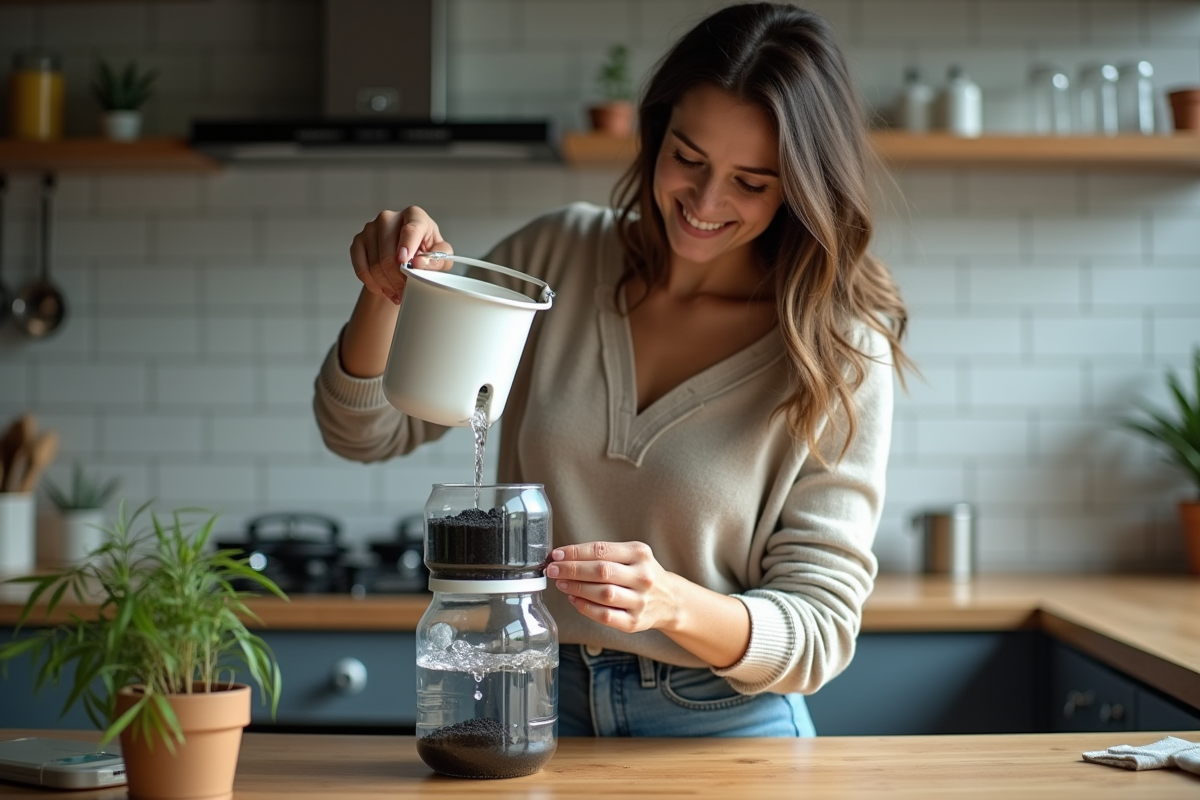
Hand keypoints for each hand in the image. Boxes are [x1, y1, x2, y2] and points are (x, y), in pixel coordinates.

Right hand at [348, 206, 453, 304]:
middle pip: (388, 254)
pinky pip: (361, 267)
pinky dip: (372, 283)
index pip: (410, 230)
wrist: (406, 255)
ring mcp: (371, 228)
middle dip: (397, 279)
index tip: (404, 263)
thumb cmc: (426, 251)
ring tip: (397, 293)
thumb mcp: (440, 256)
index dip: (407, 247)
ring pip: (375, 264)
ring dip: (386, 285)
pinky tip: (382, 289)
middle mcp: (389, 218)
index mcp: (414, 216)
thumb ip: (436, 260)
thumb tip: (418, 264)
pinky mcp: (359, 240)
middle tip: (405, 292)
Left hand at [545, 541, 682, 633]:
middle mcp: (642, 576)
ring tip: (561, 584)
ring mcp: (640, 601)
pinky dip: (585, 608)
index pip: (601, 550)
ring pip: (602, 594)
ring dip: (576, 588)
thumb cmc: (641, 574)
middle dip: (571, 570)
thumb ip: (603, 554)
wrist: (670, 600)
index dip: (575, 552)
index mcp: (640, 554)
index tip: (556, 555)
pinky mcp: (634, 622)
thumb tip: (564, 557)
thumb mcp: (632, 555)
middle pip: (601, 571)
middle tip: (553, 570)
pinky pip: (604, 615)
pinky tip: (574, 600)